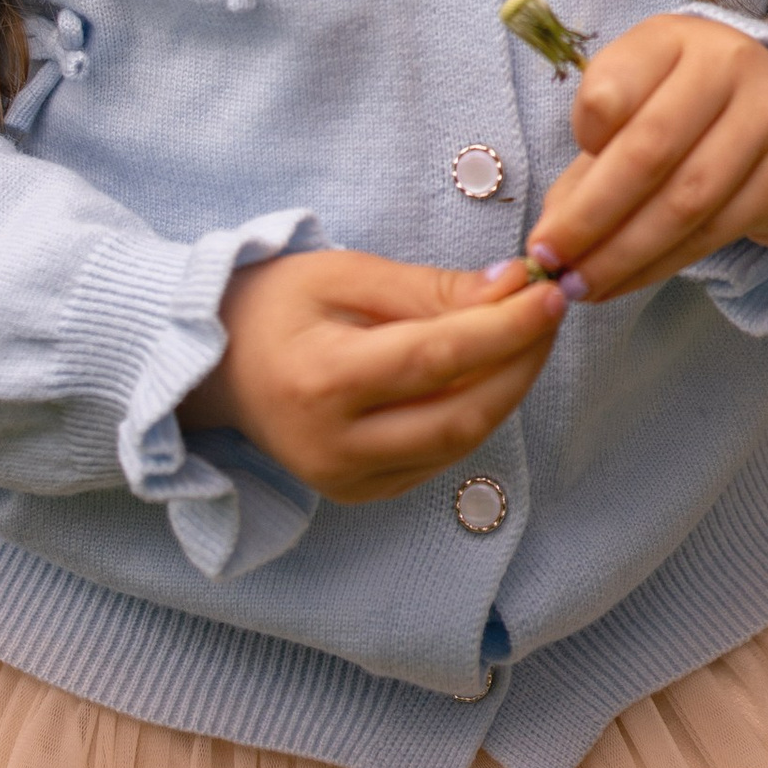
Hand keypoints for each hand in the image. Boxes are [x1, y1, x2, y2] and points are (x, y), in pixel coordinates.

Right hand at [182, 250, 565, 504]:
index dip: (504, 330)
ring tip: (529, 333)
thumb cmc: (277, 304)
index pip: (436, 359)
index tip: (550, 292)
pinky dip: (474, 414)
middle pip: (459, 416)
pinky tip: (489, 370)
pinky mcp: (360, 493)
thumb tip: (510, 289)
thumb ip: (427, 289)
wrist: (215, 366)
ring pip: (458, 444)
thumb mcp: (345, 273)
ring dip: (507, 389)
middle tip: (551, 308)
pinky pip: (438, 458)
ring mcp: (347, 480)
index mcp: (323, 381)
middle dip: (521, 362)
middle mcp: (336, 446)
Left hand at [525, 14, 767, 302]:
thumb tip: (552, 229)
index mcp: (675, 38)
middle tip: (549, 261)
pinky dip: (663, 265)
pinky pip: (717, 232)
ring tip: (580, 286)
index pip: (613, 86)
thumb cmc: (699, 106)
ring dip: (623, 255)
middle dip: (590, 218)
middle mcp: (728, 66)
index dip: (581, 138)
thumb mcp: (646, 99)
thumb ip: (599, 153)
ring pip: (684, 203)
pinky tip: (629, 281)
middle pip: (648, 152)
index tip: (556, 180)